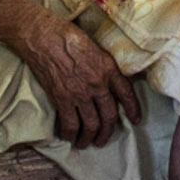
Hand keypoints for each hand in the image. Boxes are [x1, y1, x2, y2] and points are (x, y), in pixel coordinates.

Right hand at [18, 12, 141, 148]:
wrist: (44, 37)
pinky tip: (68, 136)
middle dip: (107, 132)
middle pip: (109, 116)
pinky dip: (70, 134)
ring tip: (85, 143)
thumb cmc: (68, 36)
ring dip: (89, 138)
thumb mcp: (95, 47)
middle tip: (102, 140)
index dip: (133, 109)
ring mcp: (80, 93)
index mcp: (109, 68)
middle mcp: (98, 84)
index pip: (127, 93)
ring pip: (91, 125)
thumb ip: (103, 66)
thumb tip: (106, 79)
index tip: (135, 120)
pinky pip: (70, 125)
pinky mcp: (62, 99)